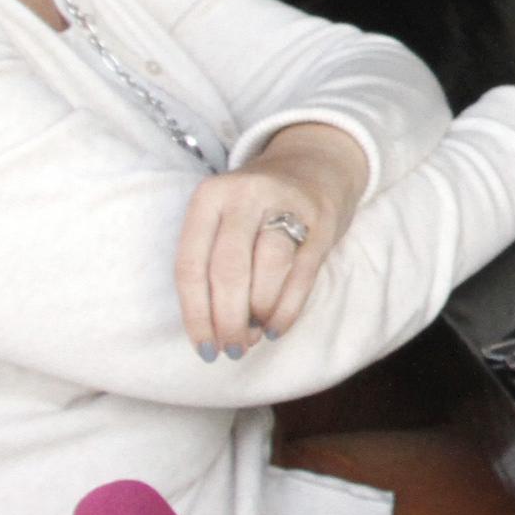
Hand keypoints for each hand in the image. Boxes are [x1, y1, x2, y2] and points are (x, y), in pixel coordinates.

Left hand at [173, 123, 369, 357]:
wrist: (316, 165)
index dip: (195, 314)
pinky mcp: (322, 221)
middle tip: (231, 349)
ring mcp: (288, 205)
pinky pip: (302, 274)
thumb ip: (212, 265)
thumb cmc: (257, 207)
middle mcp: (245, 195)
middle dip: (228, 319)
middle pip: (229, 269)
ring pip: (268, 269)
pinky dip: (287, 309)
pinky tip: (276, 328)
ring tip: (254, 336)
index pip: (192, 264)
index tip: (204, 348)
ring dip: (259, 313)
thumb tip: (217, 331)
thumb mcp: (222, 219)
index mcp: (209, 197)